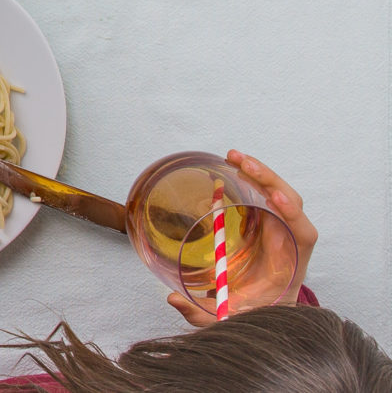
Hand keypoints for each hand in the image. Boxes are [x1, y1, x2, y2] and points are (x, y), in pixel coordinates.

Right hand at [167, 151, 318, 325]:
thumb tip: (172, 299)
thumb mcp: (231, 318)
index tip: (277, 200)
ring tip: (233, 156)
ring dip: (258, 173)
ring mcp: (277, 229)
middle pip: (290, 202)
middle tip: (243, 164)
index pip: (304, 233)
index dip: (294, 214)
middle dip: (270, 180)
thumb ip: (203, 314)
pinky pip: (261, 195)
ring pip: (276, 193)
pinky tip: (230, 167)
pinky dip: (248, 179)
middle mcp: (289, 241)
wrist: (263, 311)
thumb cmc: (252, 314)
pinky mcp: (263, 222)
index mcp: (291, 264)